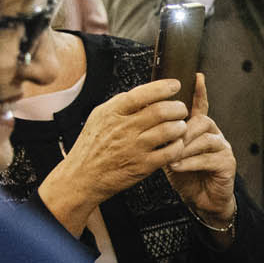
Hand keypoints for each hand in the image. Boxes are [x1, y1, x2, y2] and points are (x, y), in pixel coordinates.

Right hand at [40, 78, 187, 232]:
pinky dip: (178, 146)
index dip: (162, 88)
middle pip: (161, 111)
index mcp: (112, 113)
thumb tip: (145, 93)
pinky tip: (177, 144)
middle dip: (177, 108)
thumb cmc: (91, 147)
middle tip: (181, 109)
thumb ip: (121, 105)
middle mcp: (124, 129)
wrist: (82, 177)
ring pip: (169, 130)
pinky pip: (170, 153)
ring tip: (180, 126)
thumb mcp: (99, 118)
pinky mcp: (143, 166)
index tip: (175, 85)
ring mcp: (134, 148)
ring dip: (180, 126)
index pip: (141, 94)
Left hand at [165, 73, 236, 227]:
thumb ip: (166, 138)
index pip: (201, 106)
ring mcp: (223, 149)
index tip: (197, 76)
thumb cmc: (186, 176)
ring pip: (206, 139)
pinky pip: (209, 158)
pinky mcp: (227, 164)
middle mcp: (214, 136)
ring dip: (185, 147)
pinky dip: (191, 162)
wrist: (201, 201)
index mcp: (200, 130)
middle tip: (168, 139)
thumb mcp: (171, 153)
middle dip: (183, 129)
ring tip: (171, 156)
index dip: (199, 92)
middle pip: (202, 121)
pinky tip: (178, 166)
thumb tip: (150, 120)